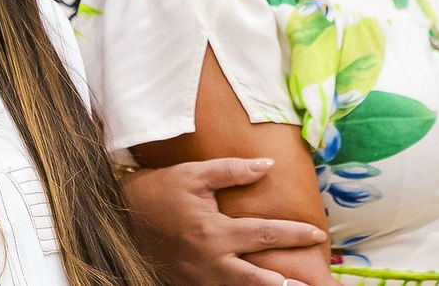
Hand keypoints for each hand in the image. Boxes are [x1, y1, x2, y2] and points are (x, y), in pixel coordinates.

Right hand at [122, 158, 327, 285]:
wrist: (122, 211)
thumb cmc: (161, 189)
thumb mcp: (196, 173)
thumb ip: (233, 170)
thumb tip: (267, 165)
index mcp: (213, 232)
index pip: (263, 234)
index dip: (293, 234)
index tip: (317, 234)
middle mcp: (209, 260)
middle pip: (256, 278)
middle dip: (285, 283)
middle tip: (310, 285)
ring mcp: (197, 277)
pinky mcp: (187, 283)